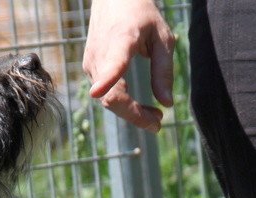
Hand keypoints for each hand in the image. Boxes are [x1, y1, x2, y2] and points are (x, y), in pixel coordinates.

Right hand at [83, 0, 175, 131]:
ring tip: (155, 116)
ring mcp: (91, 63)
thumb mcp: (162, 37)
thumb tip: (167, 104)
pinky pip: (106, 95)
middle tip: (159, 123)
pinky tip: (139, 106)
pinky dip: (123, 104)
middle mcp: (100, 54)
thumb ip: (164, 70)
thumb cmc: (142, 15)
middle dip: (135, 115)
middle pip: (112, 96)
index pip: (111, 62)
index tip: (96, 92)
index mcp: (121, 40)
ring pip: (109, 100)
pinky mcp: (89, 69)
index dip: (105, 79)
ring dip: (131, 113)